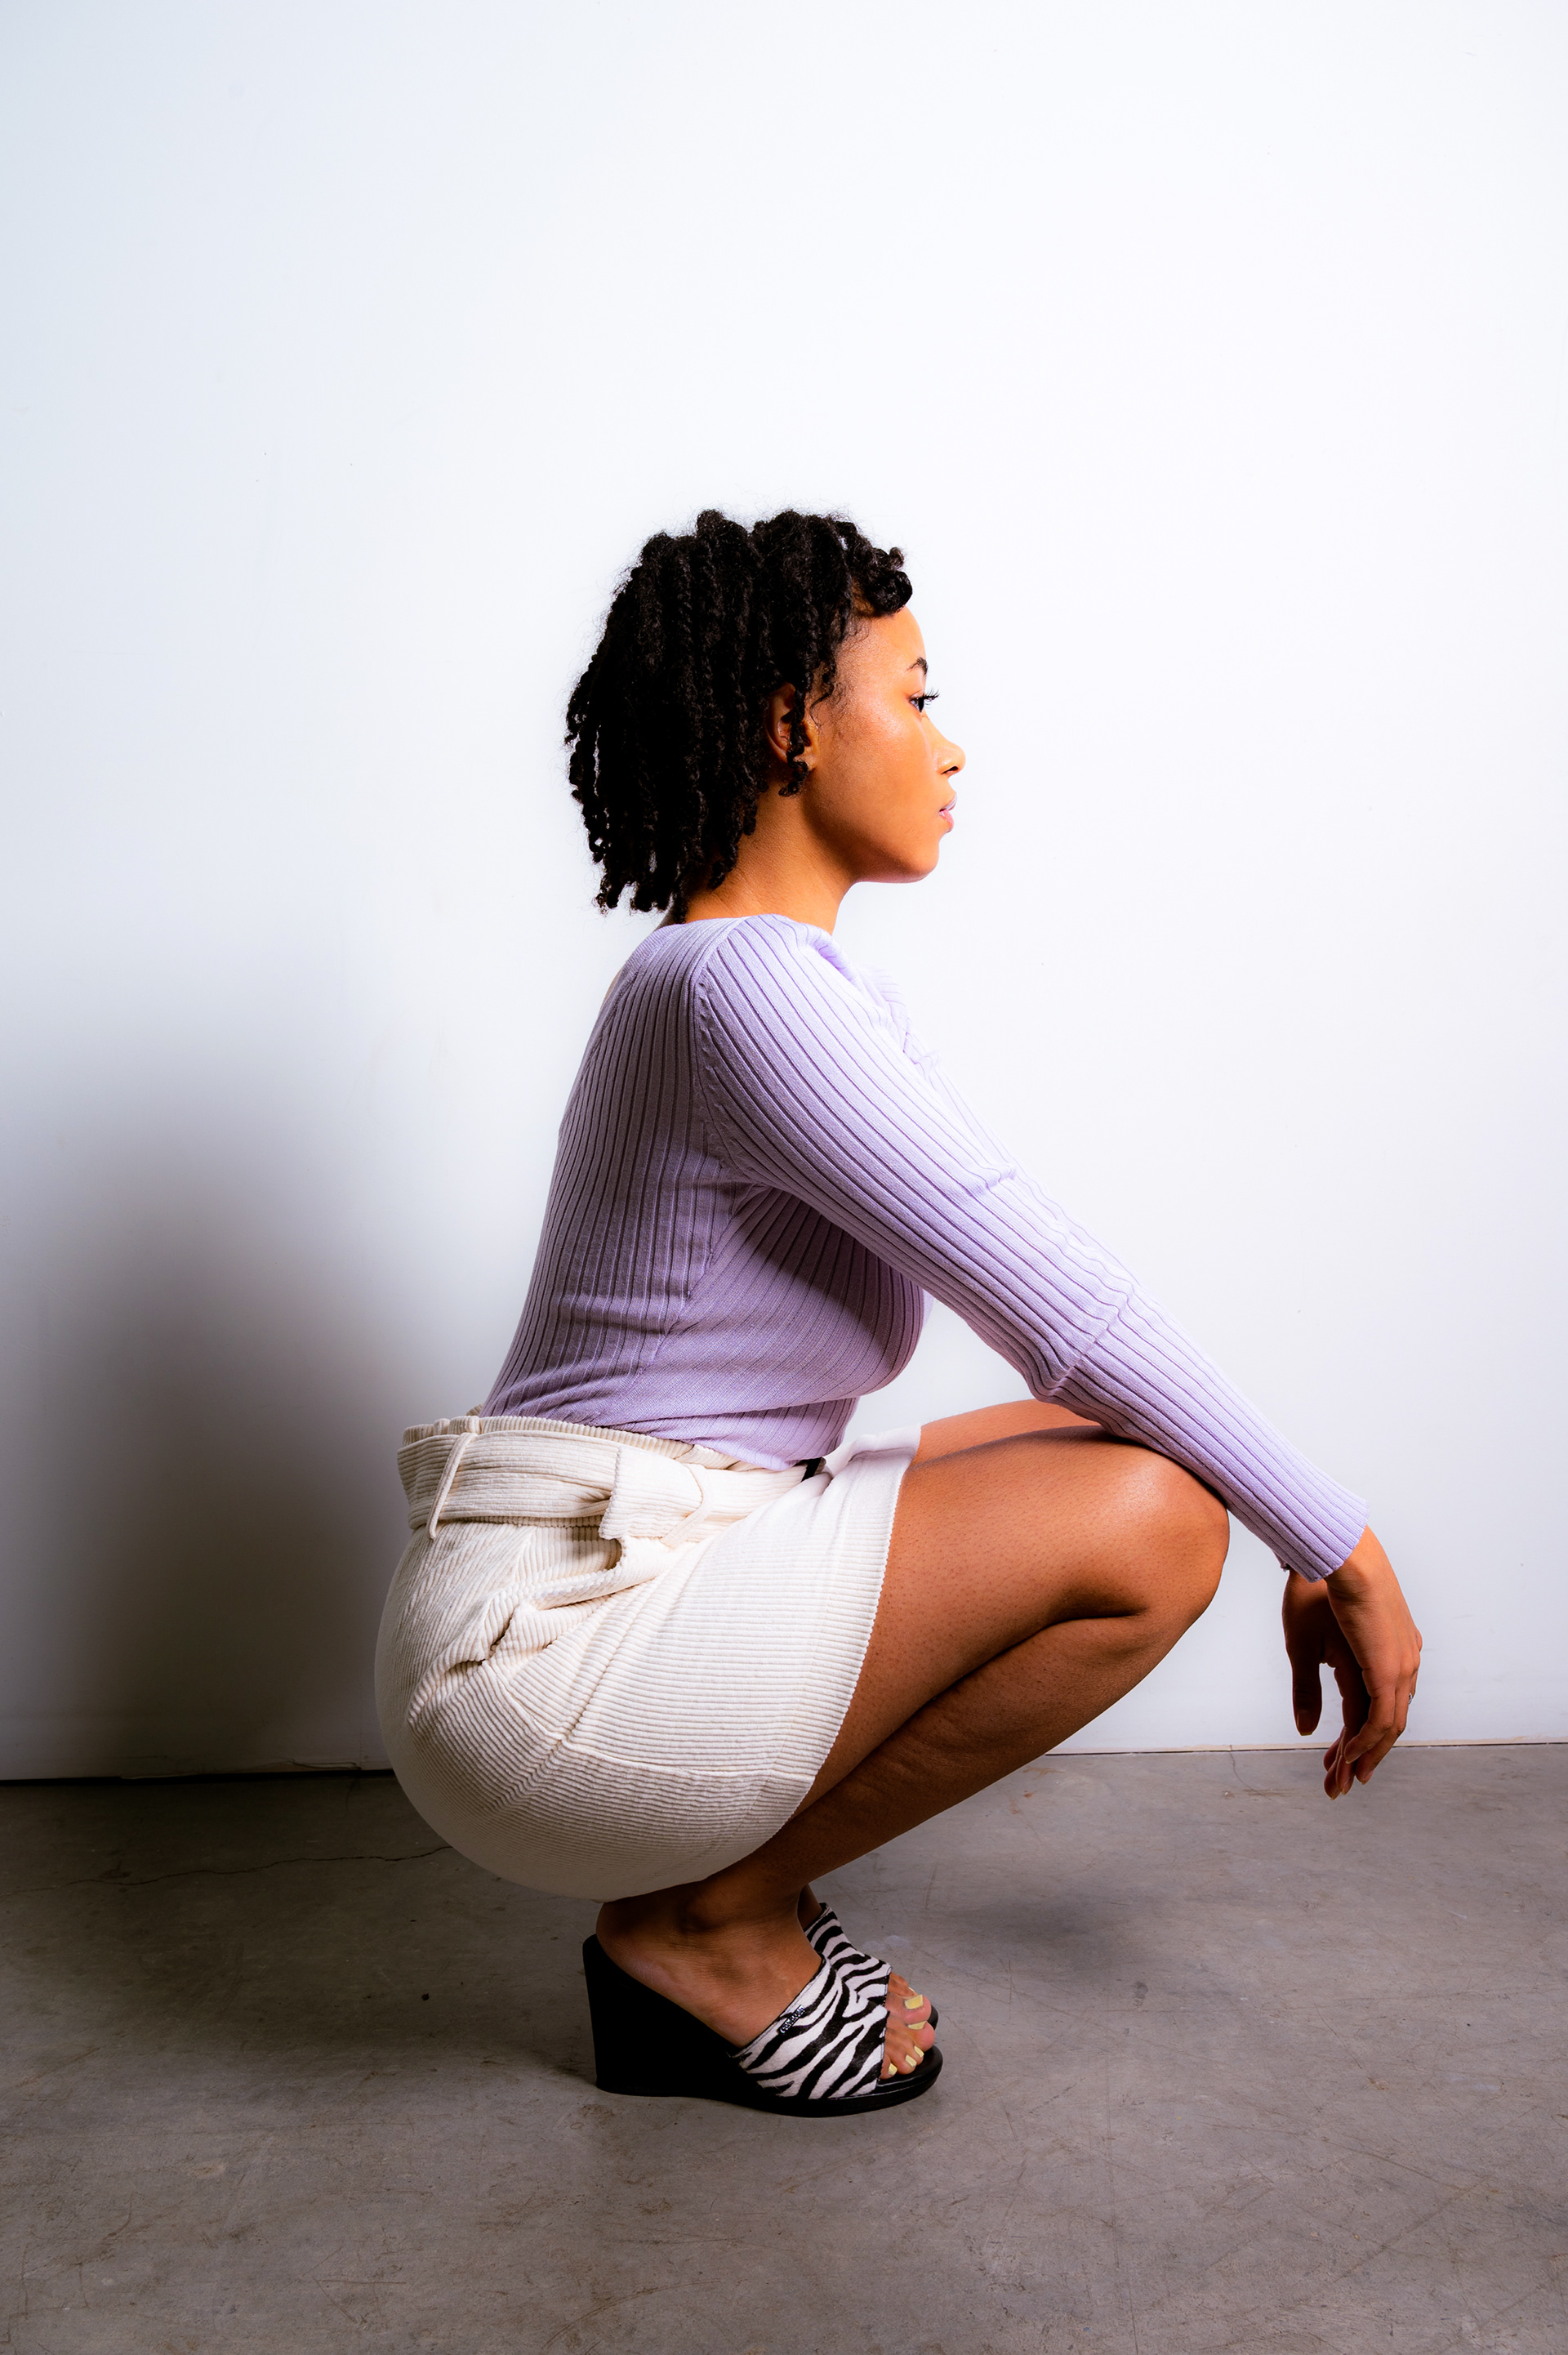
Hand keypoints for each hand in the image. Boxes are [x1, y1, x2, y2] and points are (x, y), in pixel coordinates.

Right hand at [1282, 1527, 1421, 1798]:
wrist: (1333, 1554)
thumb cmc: (1315, 1588)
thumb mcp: (1306, 1646)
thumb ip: (1308, 1688)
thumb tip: (1306, 1727)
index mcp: (1385, 1656)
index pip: (1372, 1710)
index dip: (1353, 1741)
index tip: (1334, 1765)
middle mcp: (1400, 1666)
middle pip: (1382, 1725)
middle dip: (1359, 1759)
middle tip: (1338, 1787)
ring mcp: (1399, 1668)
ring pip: (1385, 1727)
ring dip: (1361, 1758)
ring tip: (1341, 1783)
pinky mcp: (1390, 1668)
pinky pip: (1380, 1717)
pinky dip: (1365, 1742)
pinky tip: (1348, 1758)